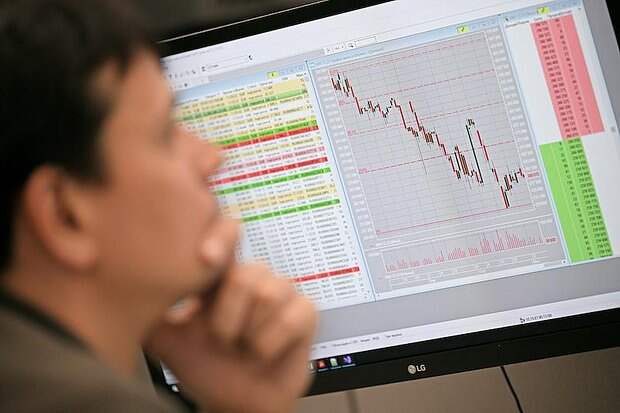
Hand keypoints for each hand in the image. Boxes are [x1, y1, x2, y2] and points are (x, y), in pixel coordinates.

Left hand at [146, 220, 317, 412]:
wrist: (237, 402)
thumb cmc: (205, 368)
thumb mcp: (167, 341)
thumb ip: (147, 312)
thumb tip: (113, 291)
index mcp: (220, 276)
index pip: (224, 237)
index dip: (219, 239)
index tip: (207, 258)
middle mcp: (252, 277)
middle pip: (245, 275)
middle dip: (227, 319)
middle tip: (222, 340)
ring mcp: (281, 292)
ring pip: (269, 294)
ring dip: (249, 335)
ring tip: (243, 348)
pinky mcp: (305, 313)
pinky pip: (295, 315)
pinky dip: (272, 342)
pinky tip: (264, 353)